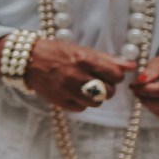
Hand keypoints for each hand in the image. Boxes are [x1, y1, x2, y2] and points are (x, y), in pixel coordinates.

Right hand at [20, 37, 134, 112]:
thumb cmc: (57, 52)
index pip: (116, 75)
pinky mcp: (60, 102)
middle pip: (109, 91)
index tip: (107, 73)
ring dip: (94, 97)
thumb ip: (107, 59)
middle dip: (106, 87)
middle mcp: (77, 76)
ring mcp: (68, 90)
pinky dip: (80, 103)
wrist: (27, 60)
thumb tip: (132, 66)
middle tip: (95, 80)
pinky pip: (81, 108)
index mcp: (84, 59)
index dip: (115, 75)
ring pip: (97, 103)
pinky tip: (73, 93)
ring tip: (84, 88)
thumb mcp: (81, 50)